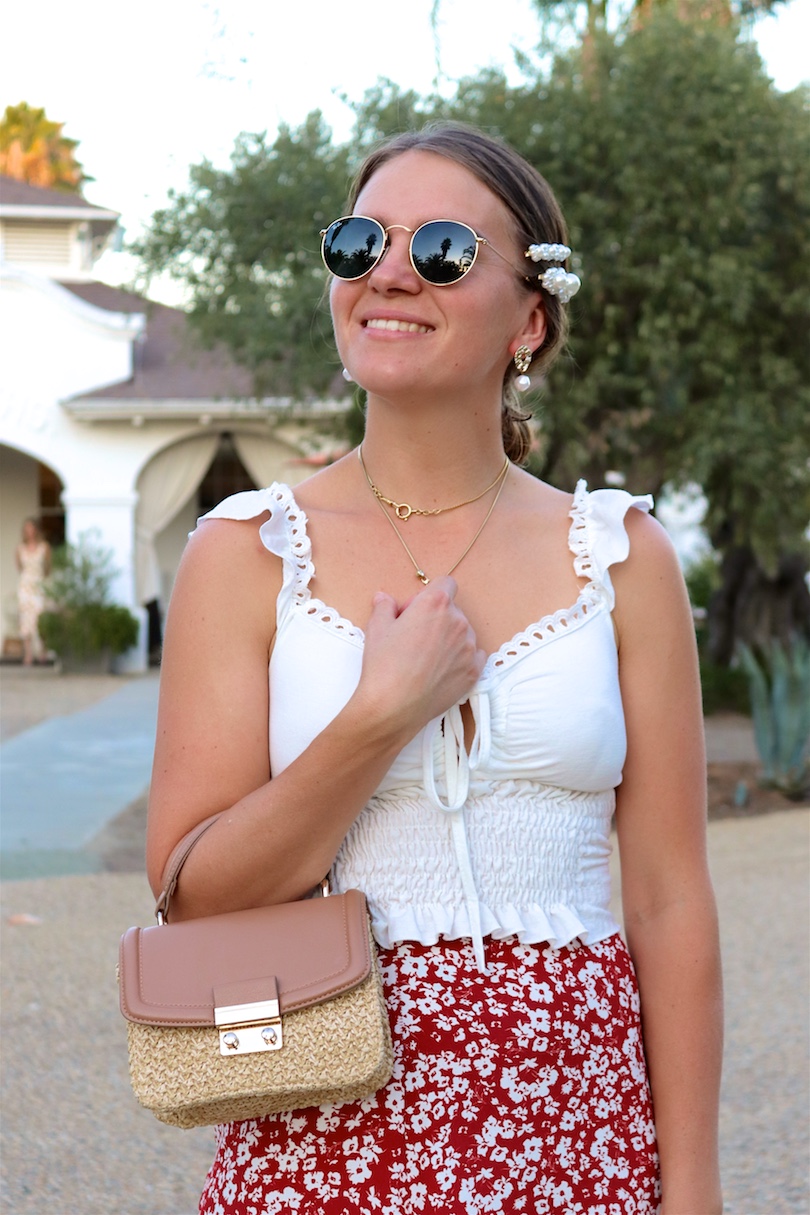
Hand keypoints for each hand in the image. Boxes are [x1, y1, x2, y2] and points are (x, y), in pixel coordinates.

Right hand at [356, 576, 484, 740]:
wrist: (393, 706)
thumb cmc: (383, 665)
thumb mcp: (376, 628)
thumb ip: (384, 607)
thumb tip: (384, 599)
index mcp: (436, 604)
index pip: (446, 583)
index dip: (428, 595)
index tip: (414, 611)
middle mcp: (458, 621)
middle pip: (452, 609)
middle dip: (435, 618)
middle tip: (413, 637)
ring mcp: (470, 647)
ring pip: (462, 633)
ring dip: (448, 638)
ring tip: (425, 658)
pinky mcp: (474, 671)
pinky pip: (474, 655)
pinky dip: (460, 658)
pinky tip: (441, 669)